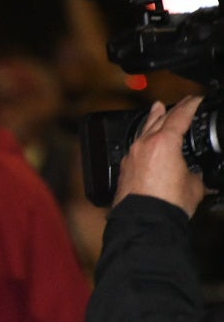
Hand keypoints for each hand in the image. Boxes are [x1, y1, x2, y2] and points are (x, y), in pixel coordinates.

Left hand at [115, 96, 206, 215]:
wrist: (144, 222)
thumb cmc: (168, 205)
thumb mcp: (194, 185)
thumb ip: (195, 172)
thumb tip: (194, 174)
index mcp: (164, 143)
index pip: (180, 115)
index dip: (191, 105)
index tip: (197, 99)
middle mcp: (144, 145)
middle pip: (160, 119)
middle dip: (173, 109)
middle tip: (181, 102)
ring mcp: (131, 156)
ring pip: (143, 130)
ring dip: (153, 118)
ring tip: (157, 108)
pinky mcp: (124, 169)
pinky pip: (135, 146)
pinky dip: (143, 138)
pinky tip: (145, 139)